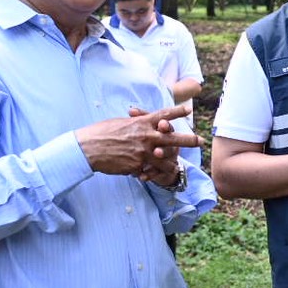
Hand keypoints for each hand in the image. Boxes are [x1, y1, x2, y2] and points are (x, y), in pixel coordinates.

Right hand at [77, 104, 197, 176]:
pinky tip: (150, 177)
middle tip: (200, 141)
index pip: (163, 115)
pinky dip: (148, 173)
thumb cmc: (100, 133)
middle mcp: (145, 136)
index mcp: (141, 122)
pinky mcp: (136, 165)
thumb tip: (140, 118)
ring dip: (172, 164)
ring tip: (177, 167)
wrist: (87, 149)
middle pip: (172, 137)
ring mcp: (142, 151)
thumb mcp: (120, 123)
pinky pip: (147, 170)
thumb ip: (135, 123)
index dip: (177, 112)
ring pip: (164, 159)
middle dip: (189, 139)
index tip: (187, 110)